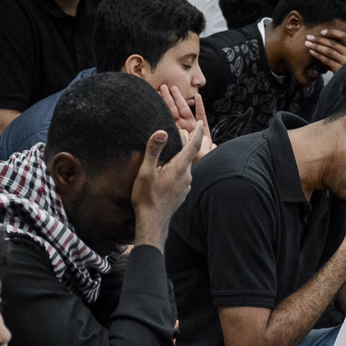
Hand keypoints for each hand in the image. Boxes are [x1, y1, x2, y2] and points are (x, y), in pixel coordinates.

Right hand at [131, 122, 202, 251]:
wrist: (153, 222)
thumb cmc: (147, 197)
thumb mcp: (146, 172)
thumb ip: (154, 151)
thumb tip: (161, 132)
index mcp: (180, 168)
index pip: (193, 145)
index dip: (196, 132)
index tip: (199, 123)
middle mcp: (187, 176)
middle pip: (188, 154)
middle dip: (184, 143)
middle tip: (178, 133)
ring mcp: (186, 186)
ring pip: (185, 166)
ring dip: (179, 157)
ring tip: (170, 151)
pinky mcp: (182, 193)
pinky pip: (182, 176)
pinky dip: (177, 168)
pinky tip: (167, 170)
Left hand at [160, 84, 215, 162]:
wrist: (202, 170)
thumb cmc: (183, 167)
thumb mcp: (171, 156)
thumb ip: (167, 145)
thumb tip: (164, 135)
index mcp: (173, 136)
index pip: (166, 119)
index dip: (161, 108)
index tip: (154, 97)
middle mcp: (182, 131)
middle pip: (174, 112)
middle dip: (169, 99)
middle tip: (162, 86)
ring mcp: (192, 130)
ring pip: (185, 111)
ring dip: (180, 99)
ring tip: (174, 88)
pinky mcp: (203, 131)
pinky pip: (201, 117)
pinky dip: (200, 107)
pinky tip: (197, 97)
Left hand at [304, 29, 345, 72]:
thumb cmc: (344, 65)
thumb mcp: (345, 55)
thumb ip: (340, 46)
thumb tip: (329, 35)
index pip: (343, 36)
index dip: (332, 32)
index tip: (321, 31)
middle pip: (333, 43)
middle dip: (319, 39)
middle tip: (309, 37)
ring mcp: (345, 62)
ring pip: (329, 51)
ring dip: (317, 46)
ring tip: (307, 44)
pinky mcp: (339, 70)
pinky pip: (327, 60)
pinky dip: (318, 55)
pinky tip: (311, 52)